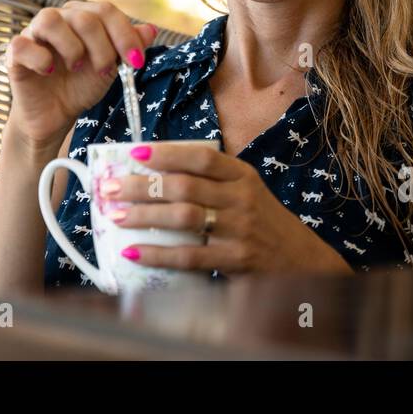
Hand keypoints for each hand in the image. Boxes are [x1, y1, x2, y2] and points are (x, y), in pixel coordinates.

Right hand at [3, 0, 157, 151]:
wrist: (54, 115)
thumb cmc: (81, 86)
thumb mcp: (111, 68)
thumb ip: (128, 48)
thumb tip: (150, 29)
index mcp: (82, 16)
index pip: (106, 10)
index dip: (125, 34)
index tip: (136, 61)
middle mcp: (59, 18)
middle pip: (84, 17)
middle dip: (102, 47)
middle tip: (104, 71)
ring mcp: (34, 33)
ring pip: (50, 19)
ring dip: (71, 46)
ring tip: (77, 67)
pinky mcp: (15, 54)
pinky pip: (23, 43)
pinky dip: (40, 58)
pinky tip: (50, 71)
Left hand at [99, 143, 352, 275]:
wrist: (301, 260)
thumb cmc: (263, 222)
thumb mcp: (247, 191)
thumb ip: (212, 181)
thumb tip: (155, 175)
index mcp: (242, 175)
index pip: (201, 157)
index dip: (166, 154)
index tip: (134, 154)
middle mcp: (241, 198)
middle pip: (184, 187)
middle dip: (142, 186)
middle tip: (110, 188)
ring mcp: (238, 229)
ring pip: (183, 217)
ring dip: (145, 216)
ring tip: (116, 216)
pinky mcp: (235, 259)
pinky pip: (189, 255)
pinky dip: (158, 254)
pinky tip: (134, 252)